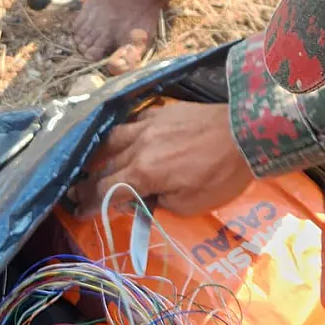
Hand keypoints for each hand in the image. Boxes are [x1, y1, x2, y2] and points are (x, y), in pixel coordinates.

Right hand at [71, 102, 254, 216]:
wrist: (247, 131)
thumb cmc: (223, 175)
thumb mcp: (191, 204)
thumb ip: (160, 203)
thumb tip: (144, 198)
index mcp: (144, 173)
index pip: (107, 191)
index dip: (91, 204)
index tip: (80, 212)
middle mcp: (138, 146)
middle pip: (105, 166)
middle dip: (89, 183)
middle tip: (78, 192)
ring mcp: (148, 124)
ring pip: (112, 139)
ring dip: (99, 154)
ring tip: (91, 163)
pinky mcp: (161, 112)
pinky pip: (132, 123)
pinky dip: (122, 135)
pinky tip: (122, 139)